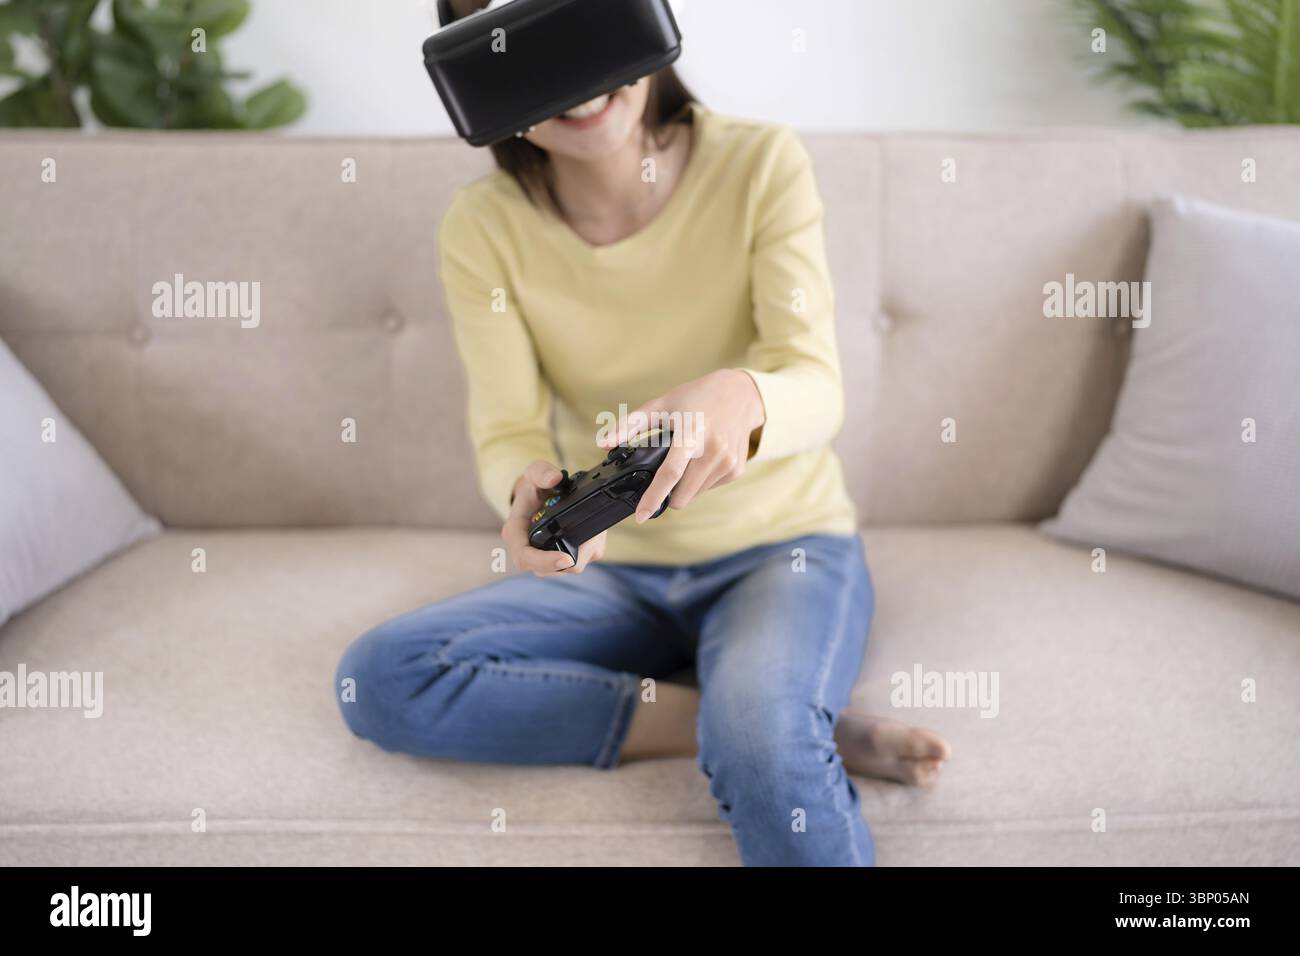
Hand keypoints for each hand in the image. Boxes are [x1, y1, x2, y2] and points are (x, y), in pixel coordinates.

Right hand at [502, 460, 607, 575]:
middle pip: (550, 569)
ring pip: (568, 568)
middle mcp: (527, 551)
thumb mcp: (534, 472)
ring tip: (593, 530)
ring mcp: (544, 559)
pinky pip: (578, 562)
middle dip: (575, 556)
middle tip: (593, 537)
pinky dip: (589, 549)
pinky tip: (592, 533)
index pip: (525, 557)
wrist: (539, 496)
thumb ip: (541, 472)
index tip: (565, 558)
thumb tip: (554, 479)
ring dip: (585, 551)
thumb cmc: (534, 487)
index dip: (544, 561)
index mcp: (515, 533)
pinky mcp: (559, 562)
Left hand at [599, 369, 765, 521]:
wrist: (740, 394)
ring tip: (689, 458)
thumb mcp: (661, 405)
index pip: (670, 474)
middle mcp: (713, 450)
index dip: (653, 497)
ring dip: (685, 486)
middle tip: (665, 473)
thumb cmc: (696, 397)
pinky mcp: (736, 469)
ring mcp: (728, 462)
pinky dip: (701, 480)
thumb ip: (630, 425)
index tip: (641, 516)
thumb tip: (603, 444)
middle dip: (667, 494)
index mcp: (692, 434)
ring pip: (695, 495)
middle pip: (682, 495)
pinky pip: (709, 488)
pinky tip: (704, 458)